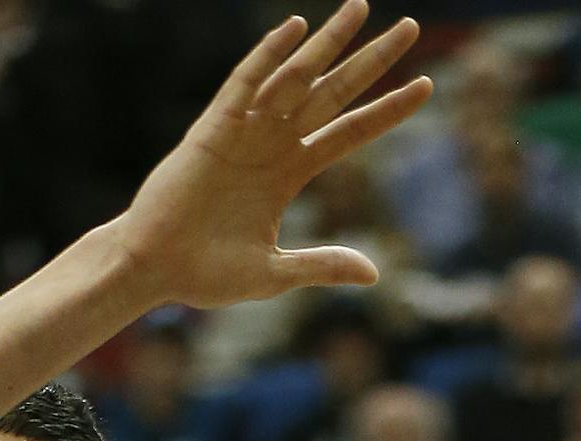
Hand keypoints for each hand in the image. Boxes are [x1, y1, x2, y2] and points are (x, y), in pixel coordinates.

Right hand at [118, 2, 430, 309]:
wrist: (154, 269)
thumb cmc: (206, 275)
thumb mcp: (274, 274)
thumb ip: (321, 266)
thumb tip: (374, 273)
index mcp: (288, 174)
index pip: (349, 132)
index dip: (387, 110)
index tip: (426, 86)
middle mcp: (272, 144)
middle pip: (333, 93)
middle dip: (371, 60)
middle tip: (410, 28)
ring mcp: (244, 131)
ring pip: (295, 77)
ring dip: (327, 43)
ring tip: (360, 8)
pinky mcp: (213, 129)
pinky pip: (245, 83)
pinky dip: (269, 55)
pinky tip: (297, 30)